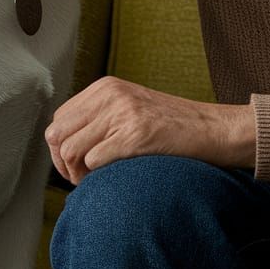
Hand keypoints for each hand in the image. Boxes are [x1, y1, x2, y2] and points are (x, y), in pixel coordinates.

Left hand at [44, 75, 255, 184]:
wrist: (211, 128)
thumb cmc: (171, 125)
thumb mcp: (130, 107)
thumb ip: (99, 116)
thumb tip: (62, 143)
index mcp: (106, 86)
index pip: (59, 118)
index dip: (60, 146)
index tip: (75, 164)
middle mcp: (110, 95)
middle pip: (58, 134)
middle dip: (62, 162)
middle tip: (80, 178)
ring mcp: (122, 113)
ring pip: (71, 150)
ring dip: (77, 174)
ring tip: (93, 181)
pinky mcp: (135, 136)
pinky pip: (93, 161)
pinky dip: (96, 176)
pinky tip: (110, 179)